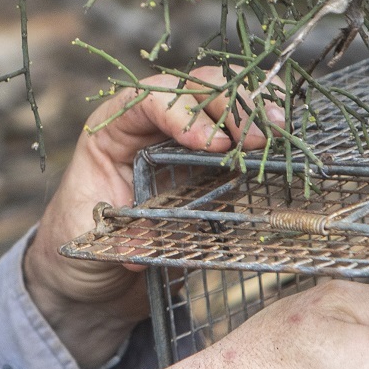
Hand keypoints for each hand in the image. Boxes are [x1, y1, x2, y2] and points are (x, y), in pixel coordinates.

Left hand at [20, 68, 271, 368]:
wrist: (97, 279)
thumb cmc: (82, 250)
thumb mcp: (90, 244)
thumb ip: (117, 238)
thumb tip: (145, 245)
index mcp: (111, 132)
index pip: (148, 100)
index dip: (182, 113)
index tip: (211, 144)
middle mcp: (150, 126)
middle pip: (195, 90)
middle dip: (230, 104)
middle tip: (260, 136)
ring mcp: (185, 142)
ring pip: (224, 102)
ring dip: (255, 109)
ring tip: (280, 130)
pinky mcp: (212, 168)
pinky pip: (240, 136)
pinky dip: (264, 132)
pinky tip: (287, 142)